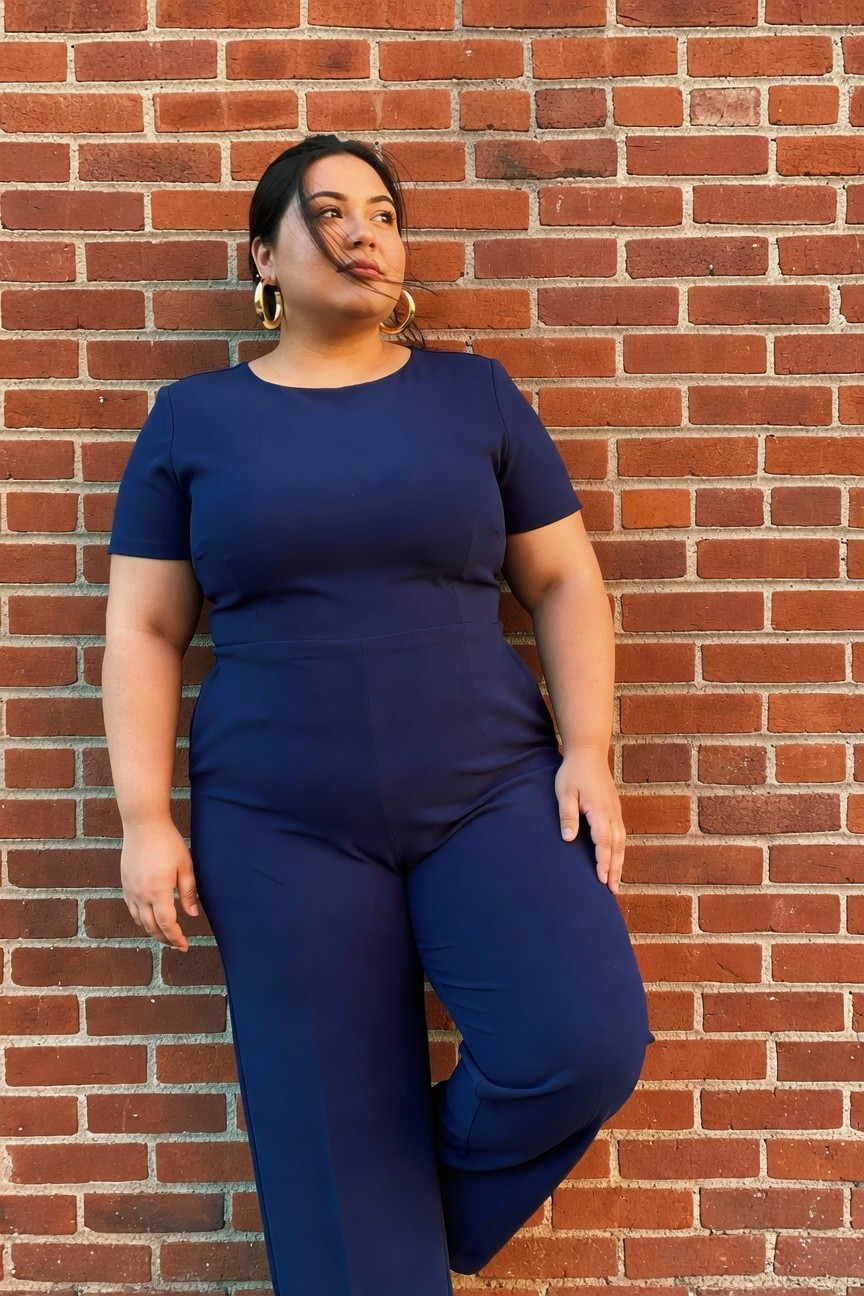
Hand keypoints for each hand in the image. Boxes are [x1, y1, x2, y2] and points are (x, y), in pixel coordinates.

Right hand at [120, 819, 200, 951]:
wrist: (143, 825)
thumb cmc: (168, 843)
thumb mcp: (185, 866)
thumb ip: (188, 892)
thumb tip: (192, 914)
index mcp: (158, 891)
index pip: (167, 924)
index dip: (176, 938)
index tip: (185, 946)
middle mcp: (141, 894)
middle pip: (152, 927)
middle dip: (165, 939)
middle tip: (178, 944)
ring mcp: (130, 890)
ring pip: (139, 921)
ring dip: (152, 930)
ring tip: (166, 934)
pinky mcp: (125, 884)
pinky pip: (131, 909)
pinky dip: (141, 919)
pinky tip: (150, 918)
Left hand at [554, 747, 625, 893]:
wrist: (589, 752)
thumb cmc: (573, 772)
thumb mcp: (564, 792)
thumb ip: (567, 815)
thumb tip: (568, 838)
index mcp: (599, 810)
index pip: (603, 842)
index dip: (603, 862)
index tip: (601, 880)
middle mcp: (611, 813)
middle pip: (616, 846)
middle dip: (614, 869)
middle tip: (612, 890)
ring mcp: (615, 811)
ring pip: (621, 842)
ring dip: (619, 862)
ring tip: (615, 882)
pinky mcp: (614, 809)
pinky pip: (620, 834)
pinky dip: (619, 850)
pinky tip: (616, 859)